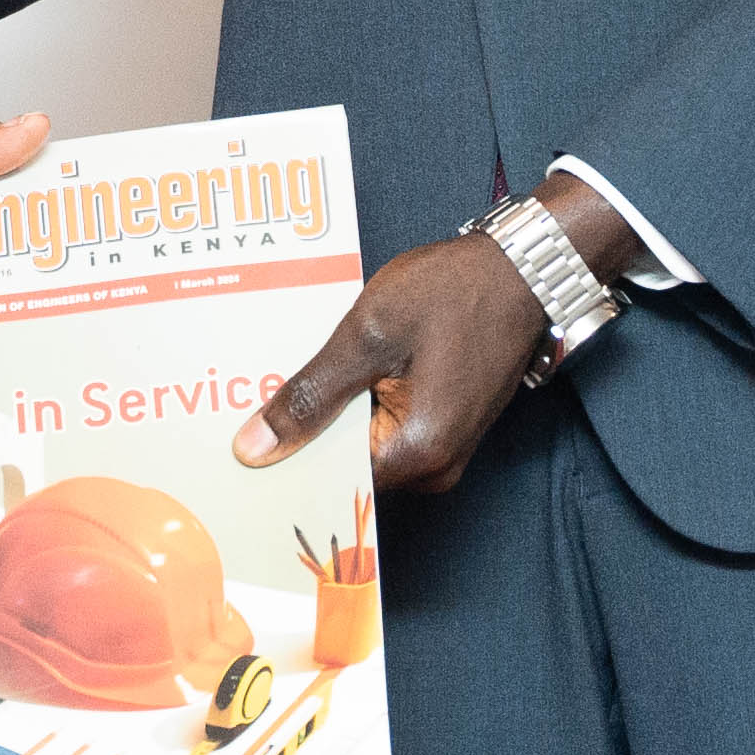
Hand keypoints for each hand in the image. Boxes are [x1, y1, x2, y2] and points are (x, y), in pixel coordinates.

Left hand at [234, 172, 636, 494]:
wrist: (521, 270)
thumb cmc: (453, 293)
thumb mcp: (368, 335)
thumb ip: (311, 396)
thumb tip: (255, 449)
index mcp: (416, 453)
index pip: (328, 484)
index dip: (279, 466)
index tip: (233, 455)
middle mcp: (434, 467)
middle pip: (345, 471)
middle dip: (300, 440)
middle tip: (240, 414)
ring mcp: (443, 450)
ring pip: (362, 449)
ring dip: (327, 421)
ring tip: (279, 389)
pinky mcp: (443, 428)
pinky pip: (384, 432)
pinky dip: (355, 408)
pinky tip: (328, 378)